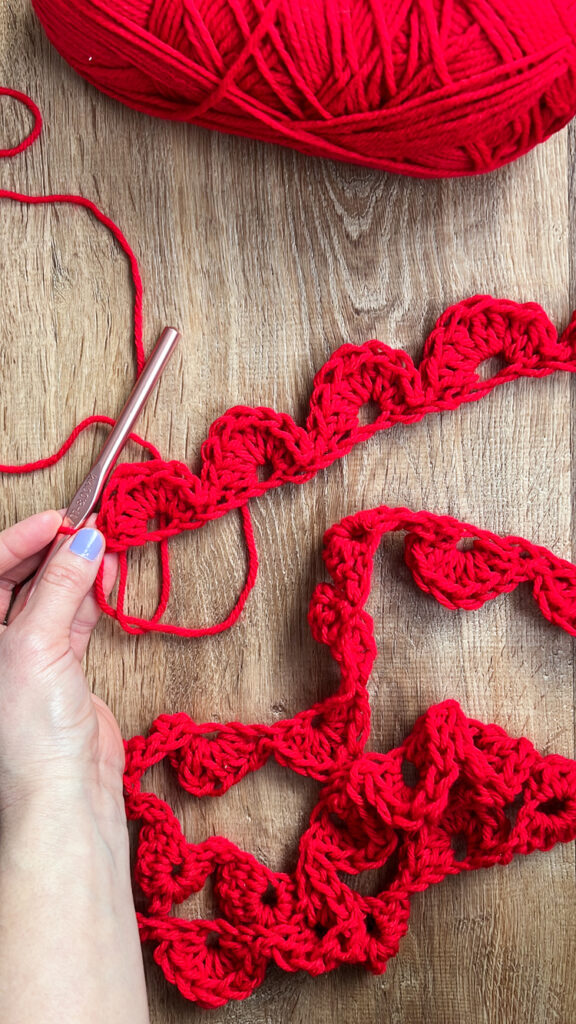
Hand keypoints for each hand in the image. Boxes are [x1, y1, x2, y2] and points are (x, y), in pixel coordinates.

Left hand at [0, 509, 120, 812]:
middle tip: (86, 528)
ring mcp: (30, 653)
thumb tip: (85, 541)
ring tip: (104, 546)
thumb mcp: (37, 644)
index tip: (59, 520)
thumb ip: (62, 586)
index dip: (21, 540)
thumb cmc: (28, 732)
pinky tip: (107, 575)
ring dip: (76, 569)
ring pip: (51, 594)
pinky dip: (91, 594)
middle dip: (52, 550)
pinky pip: (75, 616)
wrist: (66, 791)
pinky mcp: (64, 666)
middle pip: (19, 578)